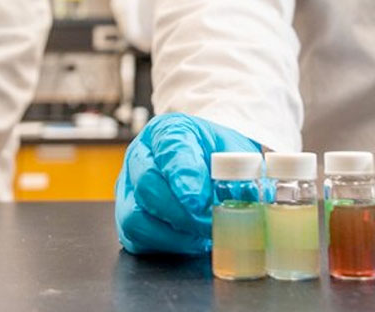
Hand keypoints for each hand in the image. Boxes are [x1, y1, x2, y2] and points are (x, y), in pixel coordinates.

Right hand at [114, 113, 259, 255]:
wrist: (205, 161)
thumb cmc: (216, 154)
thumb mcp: (233, 150)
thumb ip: (240, 169)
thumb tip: (247, 196)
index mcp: (167, 130)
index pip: (170, 148)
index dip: (183, 176)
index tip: (199, 201)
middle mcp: (140, 156)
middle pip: (147, 184)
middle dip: (181, 212)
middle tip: (208, 224)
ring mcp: (129, 188)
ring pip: (134, 216)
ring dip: (172, 233)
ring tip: (201, 236)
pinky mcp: (127, 217)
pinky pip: (136, 238)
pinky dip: (165, 245)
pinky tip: (190, 240)